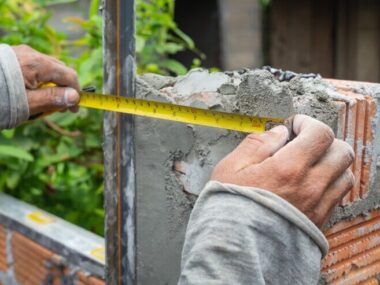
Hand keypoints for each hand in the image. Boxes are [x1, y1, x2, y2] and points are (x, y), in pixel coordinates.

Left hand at [12, 45, 79, 114]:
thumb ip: (52, 98)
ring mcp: (21, 52)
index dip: (75, 93)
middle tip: (59, 107)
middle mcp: (31, 53)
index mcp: (37, 64)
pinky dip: (38, 79)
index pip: (69, 76)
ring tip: (43, 101)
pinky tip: (31, 91)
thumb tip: (75, 97)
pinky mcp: (12, 56)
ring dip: (51, 84)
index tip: (73, 109)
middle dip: (63, 88)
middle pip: (60, 70)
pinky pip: (34, 66)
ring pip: (47, 68)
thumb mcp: (27, 103)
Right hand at [211, 114, 354, 227]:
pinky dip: (328, 183)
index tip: (295, 125)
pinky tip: (307, 183)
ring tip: (308, 163)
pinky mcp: (318, 221)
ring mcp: (317, 206)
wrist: (234, 248)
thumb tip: (278, 133)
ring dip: (330, 162)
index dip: (308, 122)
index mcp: (288, 169)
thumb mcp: (231, 167)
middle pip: (342, 152)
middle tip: (304, 141)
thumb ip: (257, 144)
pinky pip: (337, 196)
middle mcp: (310, 187)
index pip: (320, 134)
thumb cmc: (228, 208)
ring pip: (345, 175)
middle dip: (325, 140)